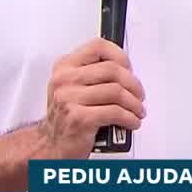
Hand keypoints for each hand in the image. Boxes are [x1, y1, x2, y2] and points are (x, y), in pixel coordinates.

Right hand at [40, 39, 145, 158]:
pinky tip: (132, 121)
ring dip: (134, 103)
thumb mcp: (73, 86)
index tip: (129, 68)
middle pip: (112, 70)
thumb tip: (127, 70)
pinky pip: (115, 112)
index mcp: (65, 67)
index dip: (120, 55)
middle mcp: (65, 80)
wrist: (52, 144)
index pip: (98, 47)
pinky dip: (130, 118)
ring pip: (116, 91)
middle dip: (133, 83)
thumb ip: (94, 73)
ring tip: (137, 110)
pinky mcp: (79, 118)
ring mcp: (70, 99)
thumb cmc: (68, 115)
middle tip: (139, 94)